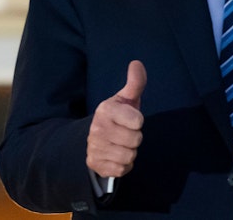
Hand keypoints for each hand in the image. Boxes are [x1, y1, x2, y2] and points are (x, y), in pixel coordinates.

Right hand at [86, 60, 146, 178]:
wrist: (99, 137)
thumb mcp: (127, 98)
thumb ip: (135, 82)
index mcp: (105, 110)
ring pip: (129, 156)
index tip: (130, 119)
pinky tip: (116, 155)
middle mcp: (96, 128)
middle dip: (135, 138)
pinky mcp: (95, 164)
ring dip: (130, 152)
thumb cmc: (119, 115)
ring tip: (121, 143)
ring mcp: (94, 147)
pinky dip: (124, 164)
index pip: (138, 121)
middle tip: (126, 132)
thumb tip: (136, 63)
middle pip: (135, 140)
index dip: (138, 121)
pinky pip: (122, 169)